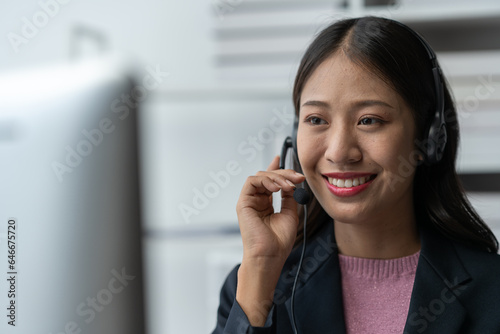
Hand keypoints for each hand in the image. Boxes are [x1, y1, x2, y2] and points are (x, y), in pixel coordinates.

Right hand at [235, 156, 304, 325]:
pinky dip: (265, 180)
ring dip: (276, 177)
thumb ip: (289, 197)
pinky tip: (277, 187)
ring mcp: (249, 201)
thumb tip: (291, 182)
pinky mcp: (243, 203)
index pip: (269, 182)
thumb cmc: (279, 241)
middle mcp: (256, 201)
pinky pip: (252, 182)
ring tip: (289, 185)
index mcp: (265, 205)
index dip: (275, 169)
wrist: (270, 255)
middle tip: (298, 177)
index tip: (281, 158)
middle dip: (284, 173)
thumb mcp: (290, 214)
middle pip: (267, 177)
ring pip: (260, 177)